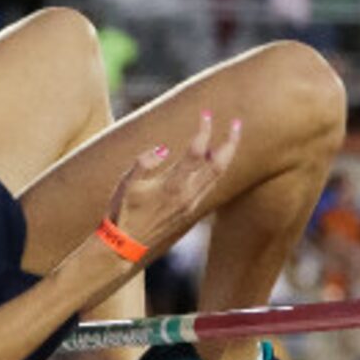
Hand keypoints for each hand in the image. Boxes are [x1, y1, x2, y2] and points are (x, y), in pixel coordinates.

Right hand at [107, 111, 241, 255]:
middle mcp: (187, 195)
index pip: (197, 151)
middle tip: (237, 123)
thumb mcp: (126, 183)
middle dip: (230, 142)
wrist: (125, 246)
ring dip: (225, 155)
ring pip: (217, 176)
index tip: (206, 114)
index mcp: (172, 185)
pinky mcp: (189, 212)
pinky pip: (209, 186)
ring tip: (228, 138)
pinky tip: (212, 162)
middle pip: (219, 165)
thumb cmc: (122, 212)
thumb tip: (164, 148)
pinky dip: (215, 170)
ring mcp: (190, 205)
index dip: (204, 130)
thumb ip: (144, 162)